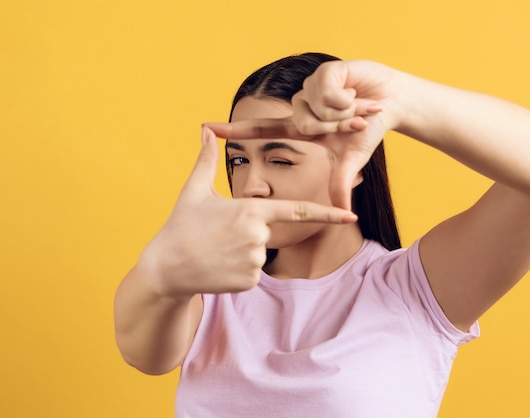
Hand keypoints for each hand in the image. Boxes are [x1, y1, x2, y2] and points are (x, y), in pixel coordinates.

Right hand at [141, 127, 356, 295]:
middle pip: (268, 231)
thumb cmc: (180, 226)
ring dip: (242, 250)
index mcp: (251, 210)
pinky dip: (238, 269)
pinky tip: (218, 266)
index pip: (298, 210)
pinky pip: (253, 272)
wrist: (165, 269)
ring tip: (215, 250)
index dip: (328, 213)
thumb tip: (205, 131)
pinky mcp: (249, 282)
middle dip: (248, 231)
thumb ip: (207, 160)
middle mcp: (258, 236)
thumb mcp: (194, 190)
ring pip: (260, 252)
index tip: (351, 215)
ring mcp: (254, 261)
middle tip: (218, 235)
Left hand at [206, 60, 402, 209]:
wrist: (392, 102)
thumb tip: (343, 212)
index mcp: (300, 125)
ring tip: (356, 106)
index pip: (261, 130)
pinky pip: (329, 93)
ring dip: (343, 114)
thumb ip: (342, 183)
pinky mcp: (326, 71)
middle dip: (334, 128)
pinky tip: (357, 93)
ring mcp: (311, 86)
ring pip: (316, 109)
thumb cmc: (368, 129)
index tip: (205, 128)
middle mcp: (300, 105)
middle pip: (303, 124)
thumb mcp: (352, 159)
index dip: (235, 130)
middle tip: (353, 123)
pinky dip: (348, 99)